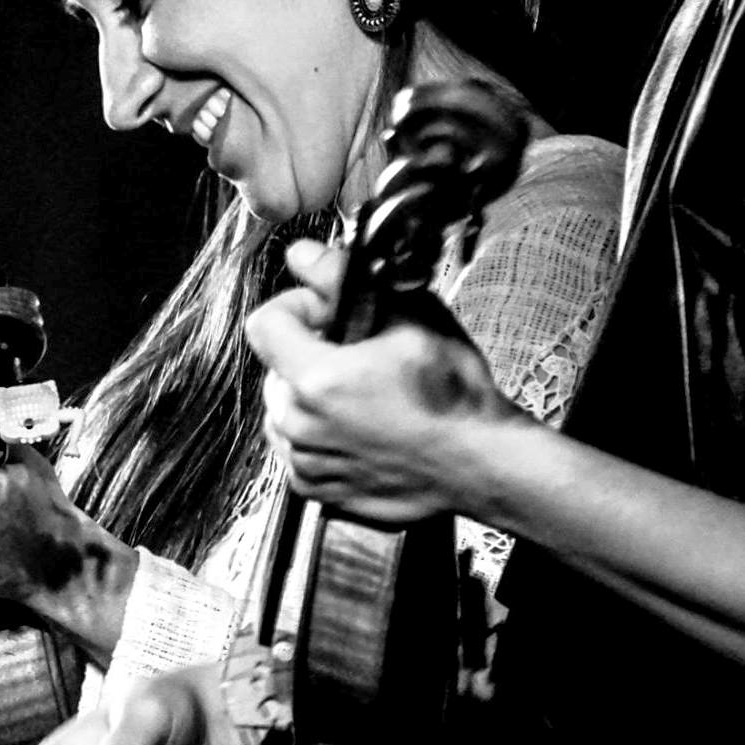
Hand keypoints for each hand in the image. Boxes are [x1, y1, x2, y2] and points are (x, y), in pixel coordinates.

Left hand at [245, 239, 530, 522]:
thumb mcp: (411, 317)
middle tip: (356, 354)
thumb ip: (341, 280)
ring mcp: (306, 462)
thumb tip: (303, 254)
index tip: (327, 313)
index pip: (264, 324)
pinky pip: (297, 448)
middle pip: (275, 367)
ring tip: (363, 394)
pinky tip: (360, 426)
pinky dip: (318, 434)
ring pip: (284, 408)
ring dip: (311, 395)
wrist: (480, 465)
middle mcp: (301, 426)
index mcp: (317, 380)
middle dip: (307, 352)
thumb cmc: (455, 397)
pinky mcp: (317, 490)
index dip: (297, 306)